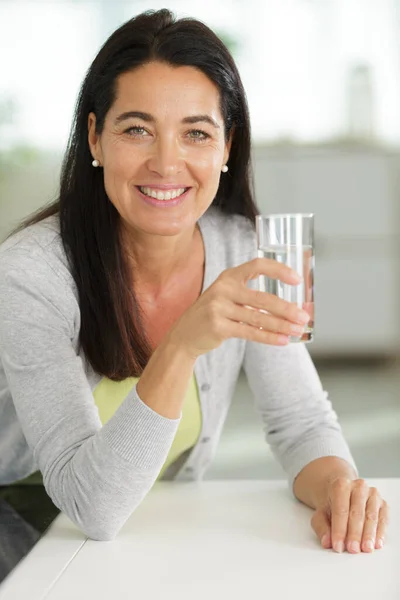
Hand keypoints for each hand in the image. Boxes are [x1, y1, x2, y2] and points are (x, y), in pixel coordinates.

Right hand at [170, 257, 310, 358]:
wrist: (184, 334)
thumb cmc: (214, 315)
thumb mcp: (228, 297)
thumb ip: (252, 298)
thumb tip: (290, 309)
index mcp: (229, 276)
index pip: (257, 266)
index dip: (279, 270)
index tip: (297, 280)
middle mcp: (223, 288)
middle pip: (262, 298)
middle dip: (286, 309)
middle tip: (303, 317)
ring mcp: (218, 308)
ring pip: (258, 318)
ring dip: (281, 325)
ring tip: (297, 330)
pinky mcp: (218, 327)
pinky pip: (250, 332)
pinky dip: (269, 338)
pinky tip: (282, 340)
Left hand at [311, 477, 388, 552]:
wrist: (343, 494)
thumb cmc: (333, 505)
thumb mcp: (321, 514)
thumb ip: (321, 527)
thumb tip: (326, 542)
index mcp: (341, 485)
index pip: (340, 510)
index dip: (339, 530)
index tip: (338, 546)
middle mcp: (358, 487)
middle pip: (357, 513)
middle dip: (354, 534)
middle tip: (352, 549)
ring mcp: (373, 494)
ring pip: (371, 516)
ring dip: (369, 535)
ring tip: (365, 549)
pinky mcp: (383, 504)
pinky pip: (383, 519)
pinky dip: (380, 532)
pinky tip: (376, 544)